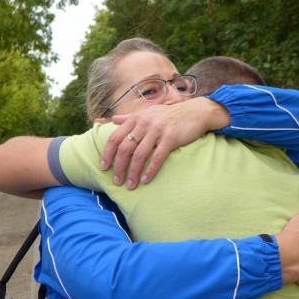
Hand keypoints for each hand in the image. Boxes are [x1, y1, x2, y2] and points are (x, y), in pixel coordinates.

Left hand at [99, 98, 229, 188]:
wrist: (195, 112)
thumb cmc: (169, 115)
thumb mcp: (148, 113)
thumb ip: (129, 118)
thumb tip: (113, 120)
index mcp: (136, 119)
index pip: (115, 137)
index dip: (107, 153)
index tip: (103, 167)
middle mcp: (144, 123)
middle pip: (125, 148)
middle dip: (118, 167)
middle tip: (116, 181)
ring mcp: (158, 130)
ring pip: (139, 155)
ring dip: (133, 172)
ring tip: (130, 185)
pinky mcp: (171, 138)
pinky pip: (157, 157)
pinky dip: (150, 170)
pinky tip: (145, 180)